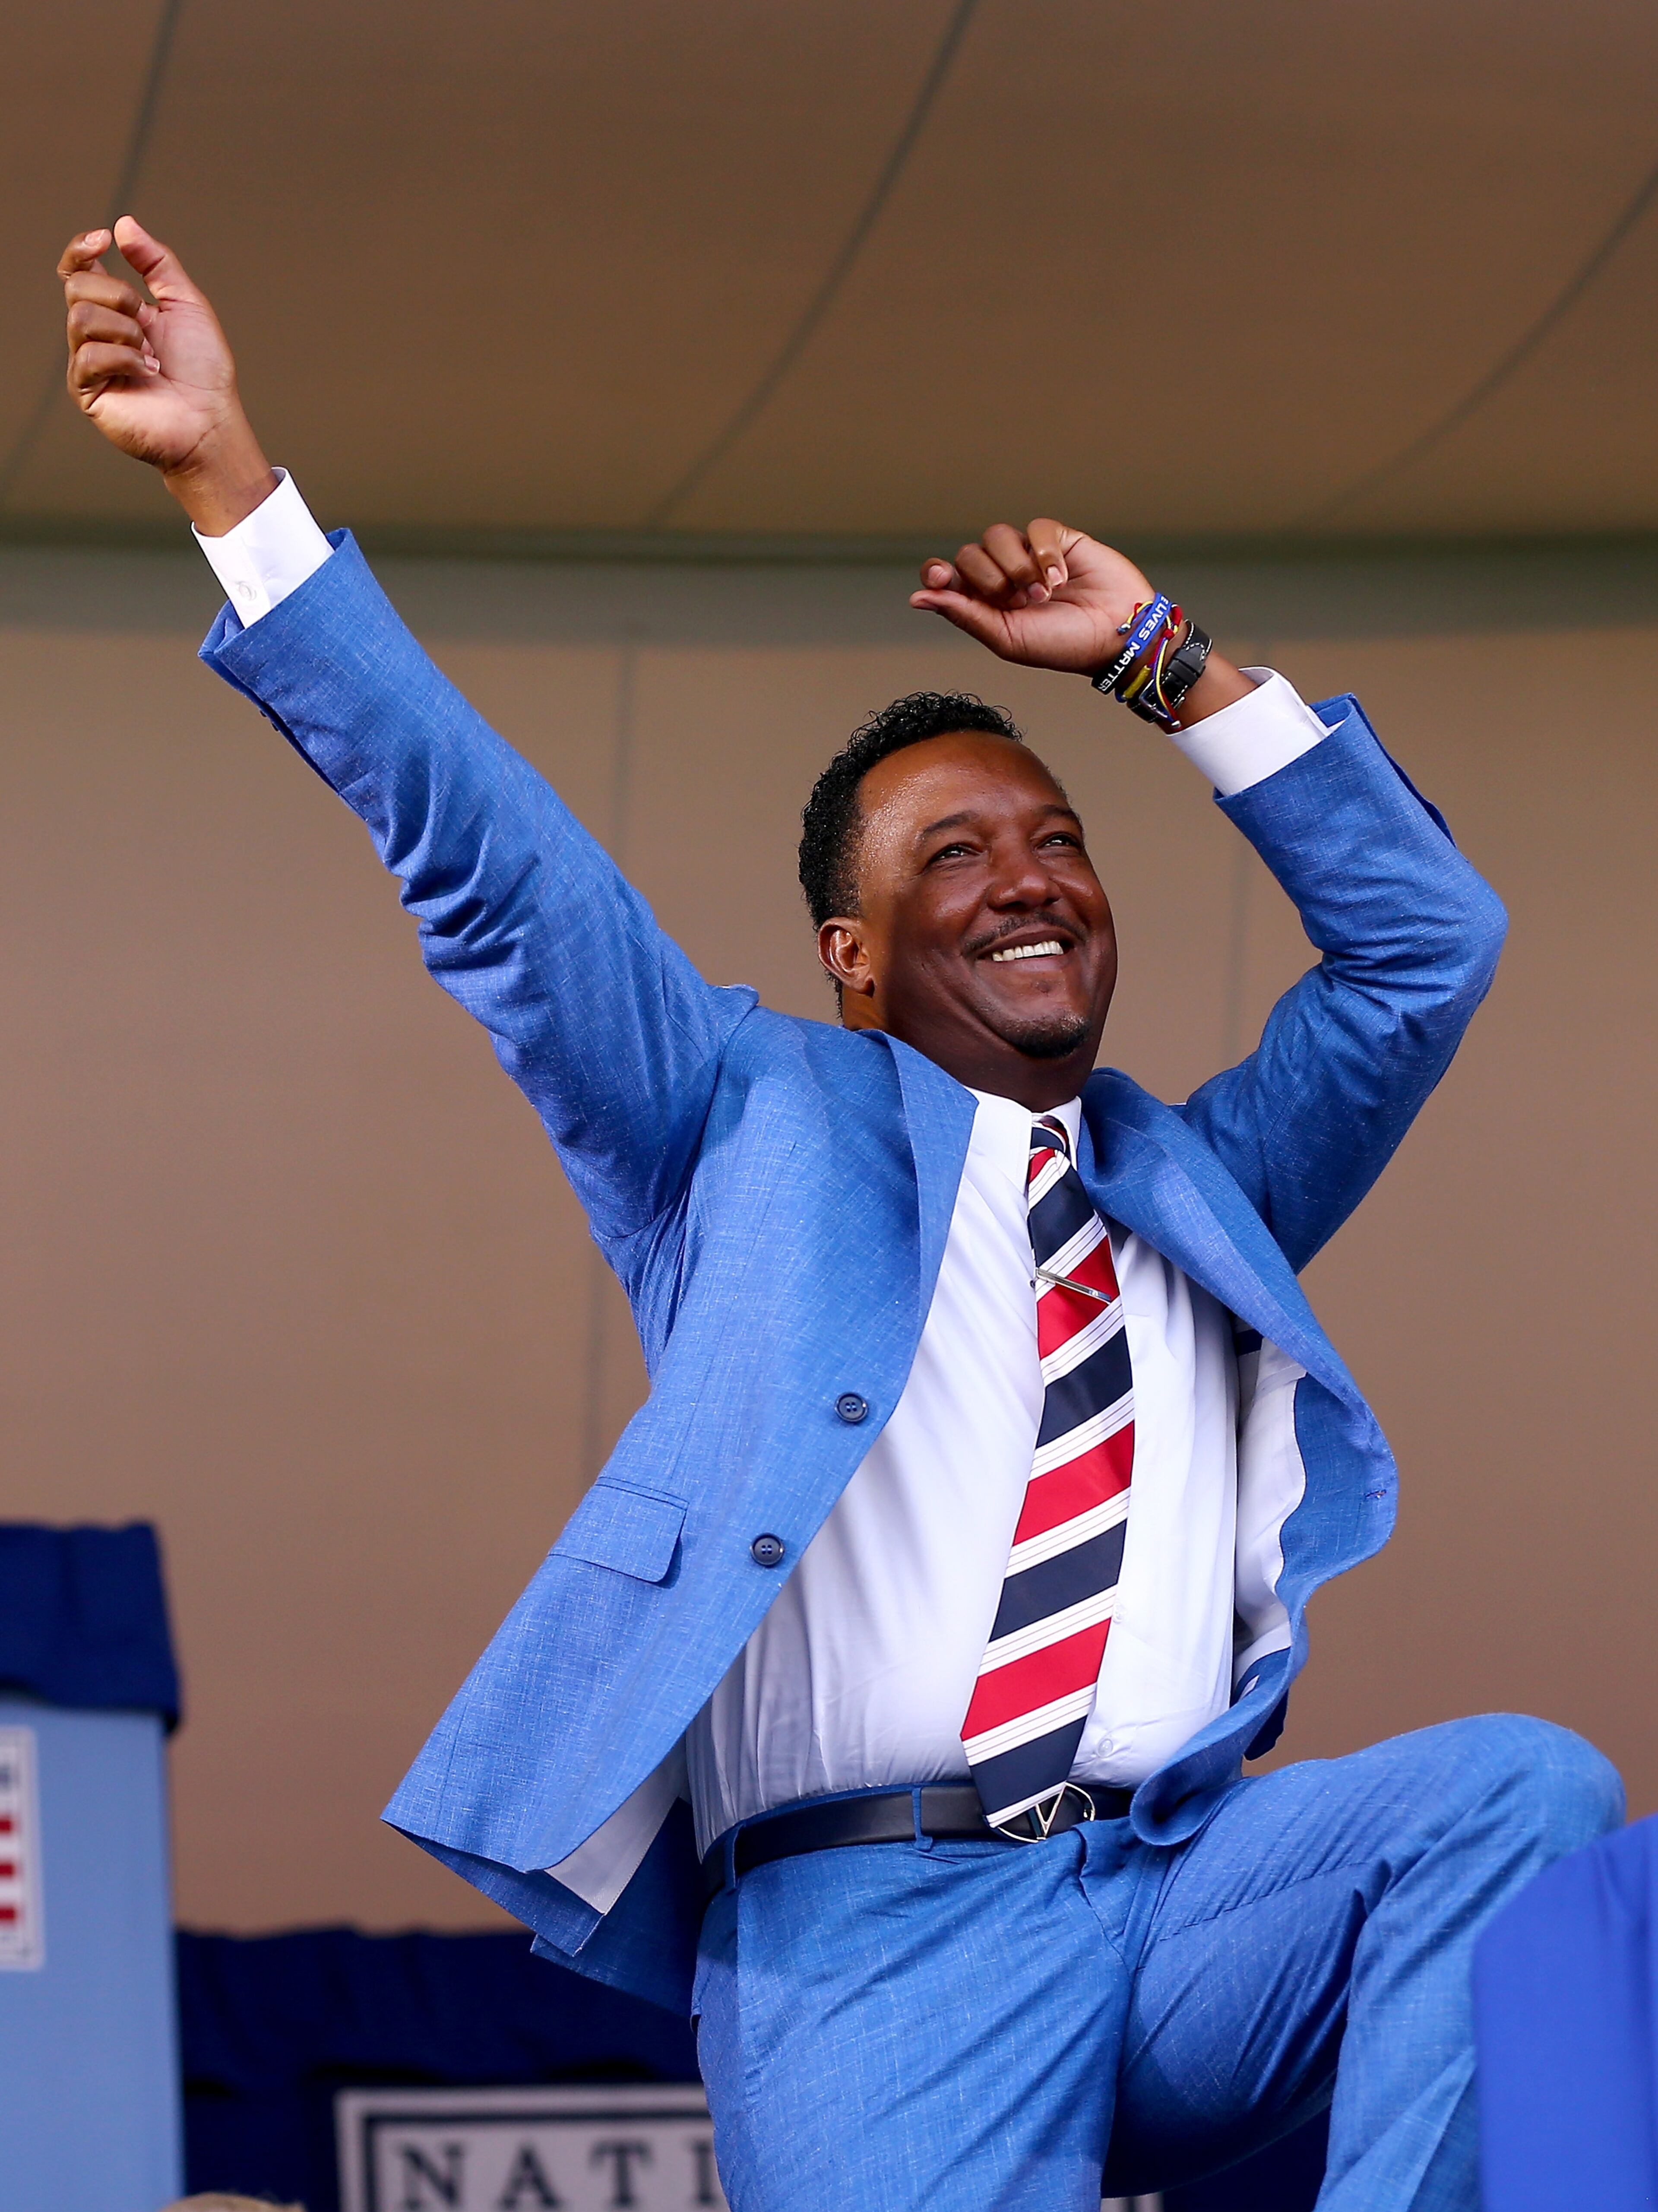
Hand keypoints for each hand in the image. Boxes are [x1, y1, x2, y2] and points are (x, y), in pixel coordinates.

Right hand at [59, 217, 275, 533]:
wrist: (210, 420)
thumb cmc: (203, 370)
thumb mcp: (186, 303)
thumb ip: (157, 262)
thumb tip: (123, 224)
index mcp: (115, 310)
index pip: (77, 270)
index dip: (80, 249)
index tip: (103, 239)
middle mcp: (97, 334)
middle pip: (76, 287)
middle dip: (118, 296)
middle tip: (148, 323)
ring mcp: (88, 362)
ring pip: (80, 317)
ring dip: (124, 330)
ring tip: (150, 355)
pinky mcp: (86, 391)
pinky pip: (89, 356)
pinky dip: (123, 359)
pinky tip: (145, 373)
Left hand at [909, 521, 1154, 676]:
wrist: (1114, 634)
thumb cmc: (1062, 645)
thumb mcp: (1007, 638)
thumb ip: (964, 614)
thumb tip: (918, 597)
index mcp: (983, 603)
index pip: (945, 576)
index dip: (937, 573)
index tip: (940, 577)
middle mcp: (1001, 575)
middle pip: (968, 555)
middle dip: (991, 579)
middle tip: (1021, 602)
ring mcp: (1028, 555)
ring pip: (997, 536)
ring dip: (1018, 567)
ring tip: (1044, 593)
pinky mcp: (1056, 538)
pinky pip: (1035, 529)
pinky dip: (1046, 555)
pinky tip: (1062, 577)